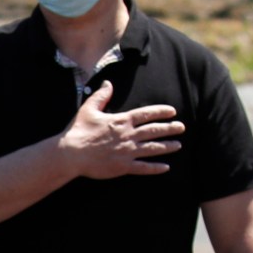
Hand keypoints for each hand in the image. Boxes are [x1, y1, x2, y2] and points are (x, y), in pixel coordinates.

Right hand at [59, 82, 183, 180]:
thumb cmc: (78, 131)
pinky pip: (143, 167)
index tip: (172, 111)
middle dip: (170, 129)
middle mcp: (128, 135)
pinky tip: (165, 167)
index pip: (147, 114)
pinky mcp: (122, 167)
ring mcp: (127, 152)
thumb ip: (101, 96)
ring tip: (178, 145)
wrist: (71, 154)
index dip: (161, 112)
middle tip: (181, 128)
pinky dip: (155, 168)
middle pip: (154, 131)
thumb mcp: (88, 109)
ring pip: (152, 148)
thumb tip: (108, 83)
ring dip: (167, 147)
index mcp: (122, 120)